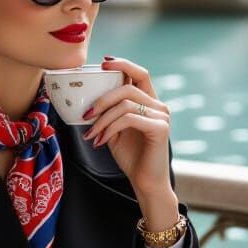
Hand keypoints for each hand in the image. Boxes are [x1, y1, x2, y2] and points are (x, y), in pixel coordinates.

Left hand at [82, 56, 172, 200]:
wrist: (146, 183)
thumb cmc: (132, 158)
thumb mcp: (115, 131)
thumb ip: (108, 114)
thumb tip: (87, 101)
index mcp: (150, 103)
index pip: (140, 74)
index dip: (123, 64)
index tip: (103, 63)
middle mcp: (159, 106)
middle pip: (128, 87)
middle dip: (103, 98)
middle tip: (86, 114)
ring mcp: (161, 116)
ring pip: (126, 104)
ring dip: (103, 119)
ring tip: (91, 134)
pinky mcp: (160, 128)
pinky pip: (129, 118)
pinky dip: (110, 128)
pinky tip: (101, 141)